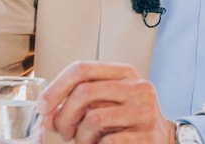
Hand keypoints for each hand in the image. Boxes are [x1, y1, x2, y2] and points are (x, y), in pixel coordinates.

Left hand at [37, 61, 175, 142]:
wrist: (162, 139)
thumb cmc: (126, 119)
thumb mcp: (105, 102)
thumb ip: (78, 101)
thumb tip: (47, 114)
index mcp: (124, 72)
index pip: (81, 69)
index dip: (56, 87)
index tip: (43, 106)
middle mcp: (137, 87)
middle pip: (84, 92)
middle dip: (64, 115)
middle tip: (62, 131)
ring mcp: (145, 111)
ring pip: (94, 119)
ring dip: (80, 136)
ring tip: (82, 141)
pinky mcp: (148, 136)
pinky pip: (108, 140)